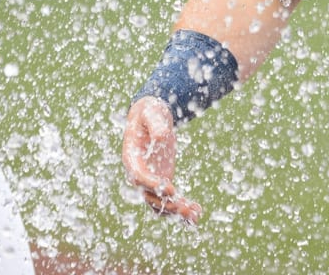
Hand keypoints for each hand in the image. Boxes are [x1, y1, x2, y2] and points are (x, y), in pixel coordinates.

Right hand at [122, 96, 202, 222]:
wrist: (150, 114)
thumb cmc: (149, 112)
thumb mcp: (152, 113)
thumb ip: (156, 124)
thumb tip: (162, 138)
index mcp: (132, 158)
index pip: (139, 177)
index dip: (153, 184)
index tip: (170, 188)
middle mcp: (139, 174)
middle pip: (150, 196)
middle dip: (167, 205)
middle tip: (186, 209)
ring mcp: (151, 179)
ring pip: (160, 203)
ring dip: (177, 212)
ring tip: (196, 217)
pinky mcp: (162, 180)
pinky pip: (170, 199)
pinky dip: (182, 206)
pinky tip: (197, 213)